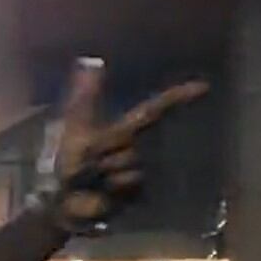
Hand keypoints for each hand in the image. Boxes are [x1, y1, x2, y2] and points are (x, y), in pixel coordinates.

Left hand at [47, 60, 207, 233]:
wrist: (56, 198)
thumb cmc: (61, 160)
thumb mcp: (72, 126)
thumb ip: (84, 97)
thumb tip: (90, 62)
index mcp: (120, 130)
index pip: (153, 110)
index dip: (176, 97)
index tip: (203, 87)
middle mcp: (133, 149)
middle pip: (136, 146)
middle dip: (110, 154)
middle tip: (87, 161)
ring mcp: (136, 172)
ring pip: (133, 168)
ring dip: (108, 172)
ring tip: (91, 178)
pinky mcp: (134, 195)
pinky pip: (132, 187)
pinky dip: (113, 189)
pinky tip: (100, 192)